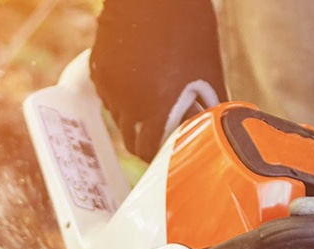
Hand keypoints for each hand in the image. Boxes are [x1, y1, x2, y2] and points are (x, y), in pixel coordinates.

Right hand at [90, 0, 226, 160]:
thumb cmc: (188, 26)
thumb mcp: (208, 71)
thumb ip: (209, 109)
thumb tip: (216, 132)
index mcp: (156, 110)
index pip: (147, 151)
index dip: (156, 156)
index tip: (165, 155)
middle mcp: (127, 103)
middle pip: (130, 139)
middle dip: (145, 140)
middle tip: (160, 134)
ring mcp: (109, 85)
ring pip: (117, 116)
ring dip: (132, 117)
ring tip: (150, 99)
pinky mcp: (98, 67)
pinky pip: (107, 94)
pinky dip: (120, 95)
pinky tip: (136, 79)